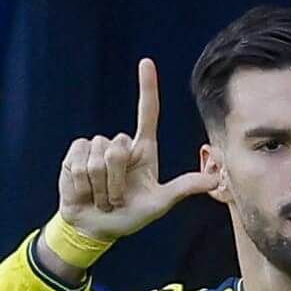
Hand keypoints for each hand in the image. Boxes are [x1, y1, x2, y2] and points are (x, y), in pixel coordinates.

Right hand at [58, 58, 216, 243]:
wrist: (96, 228)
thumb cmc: (129, 216)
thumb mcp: (159, 203)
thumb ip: (184, 188)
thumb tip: (215, 179)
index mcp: (143, 149)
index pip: (147, 112)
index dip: (147, 87)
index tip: (147, 63)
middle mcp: (120, 144)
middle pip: (118, 149)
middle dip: (116, 181)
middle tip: (116, 197)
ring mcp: (96, 147)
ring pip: (99, 159)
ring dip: (100, 187)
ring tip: (102, 196)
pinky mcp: (75, 154)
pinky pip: (79, 163)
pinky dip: (82, 184)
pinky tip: (84, 191)